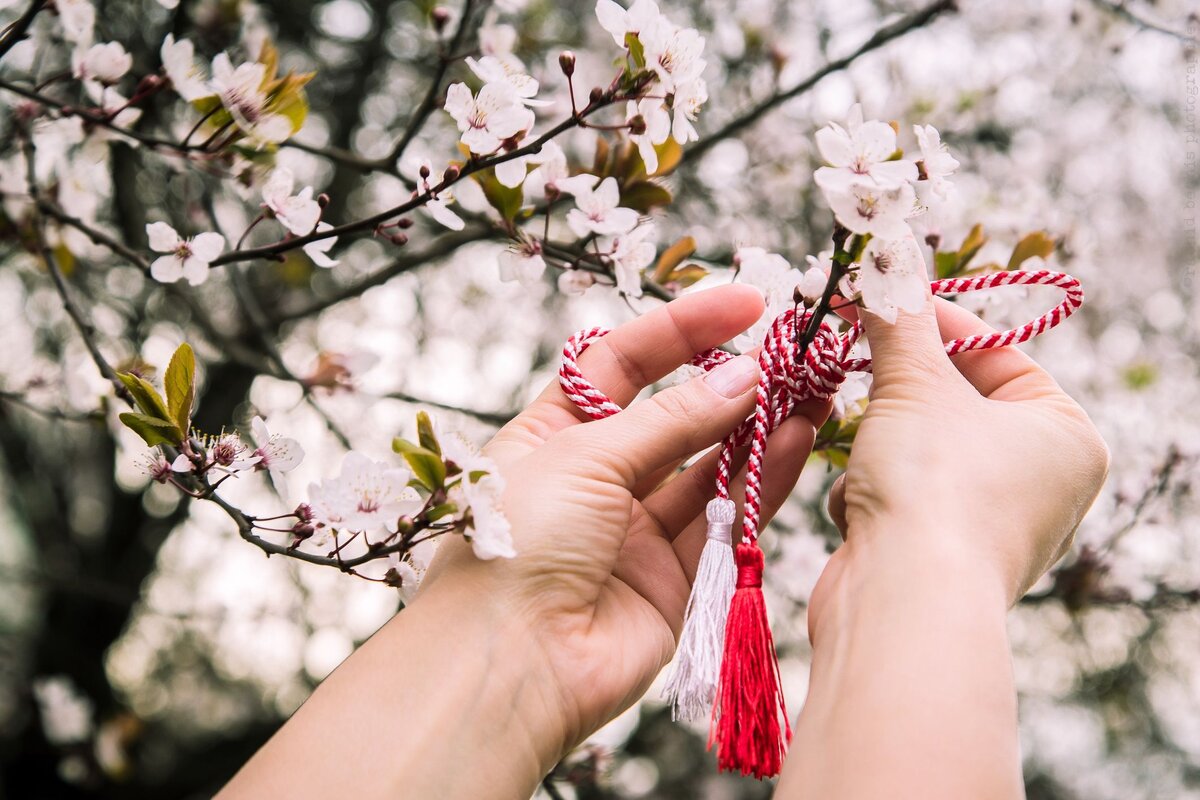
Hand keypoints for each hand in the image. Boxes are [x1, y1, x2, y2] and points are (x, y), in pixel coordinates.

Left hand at [419, 284, 829, 773]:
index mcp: (550, 435)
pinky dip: (761, 480)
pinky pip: (725, 520)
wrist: (507, 666)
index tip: (744, 303)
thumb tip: (741, 376)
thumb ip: (671, 420)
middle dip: (731, 380)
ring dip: (759, 427)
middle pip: (674, 414)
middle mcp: (594, 479)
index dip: (680, 330)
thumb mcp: (585, 456)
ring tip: (814, 388)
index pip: (620, 364)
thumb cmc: (517, 545)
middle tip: (792, 350)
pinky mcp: (673, 580)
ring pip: (709, 466)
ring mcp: (634, 531)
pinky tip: (797, 439)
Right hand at [814, 288, 1108, 624]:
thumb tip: (885, 250)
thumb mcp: (914, 384)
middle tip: (852, 353)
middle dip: (897, 388)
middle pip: (954, 403)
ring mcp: (992, 525)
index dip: (935, 324)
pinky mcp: (939, 558)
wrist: (902, 604)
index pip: (998, 353)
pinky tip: (863, 510)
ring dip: (877, 442)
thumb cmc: (933, 488)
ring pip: (918, 449)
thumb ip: (898, 318)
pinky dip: (872, 493)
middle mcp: (1042, 484)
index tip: (883, 300)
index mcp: (1066, 435)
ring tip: (864, 449)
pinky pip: (901, 497)